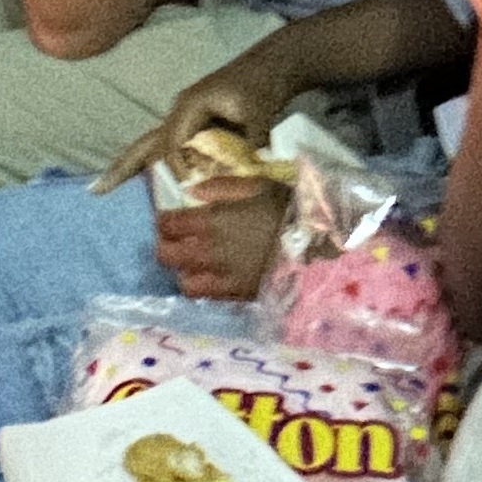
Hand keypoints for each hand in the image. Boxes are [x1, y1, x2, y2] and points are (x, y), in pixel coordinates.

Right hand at [93, 42, 309, 194]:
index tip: (189, 188)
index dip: (178, 169)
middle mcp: (179, 113)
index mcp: (190, 106)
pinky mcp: (193, 127)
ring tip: (105, 189)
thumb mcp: (261, 110)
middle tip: (96, 191)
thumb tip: (255, 164)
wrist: (269, 68)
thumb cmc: (262, 85)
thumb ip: (255, 139)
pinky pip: (167, 150)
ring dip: (131, 168)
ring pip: (151, 148)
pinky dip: (153, 166)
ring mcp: (183, 120)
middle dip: (122, 167)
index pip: (172, 145)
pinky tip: (140, 182)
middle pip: (145, 144)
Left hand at [153, 180, 289, 299]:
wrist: (318, 246)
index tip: (171, 218)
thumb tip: (193, 191)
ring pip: (184, 281)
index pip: (167, 224)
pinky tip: (214, 279)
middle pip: (166, 256)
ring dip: (185, 271)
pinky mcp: (237, 296)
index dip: (164, 221)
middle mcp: (209, 252)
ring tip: (196, 264)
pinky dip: (205, 288)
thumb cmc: (288, 209)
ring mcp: (222, 278)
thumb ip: (221, 187)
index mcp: (211, 221)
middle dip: (167, 246)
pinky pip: (208, 296)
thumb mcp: (257, 185)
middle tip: (178, 241)